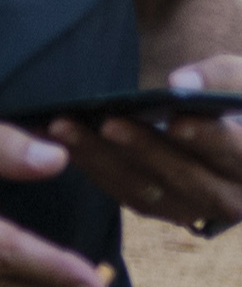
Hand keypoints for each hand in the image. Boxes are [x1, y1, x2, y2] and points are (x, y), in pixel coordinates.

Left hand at [44, 60, 241, 243]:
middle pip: (186, 177)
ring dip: (103, 159)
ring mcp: (194, 209)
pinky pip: (123, 192)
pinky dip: (92, 166)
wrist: (233, 131)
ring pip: (147, 191)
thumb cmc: (238, 99)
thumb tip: (180, 83)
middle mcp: (232, 198)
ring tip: (67, 128)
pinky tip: (62, 141)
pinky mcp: (161, 208)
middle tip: (109, 123)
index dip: (209, 138)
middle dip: (144, 149)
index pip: (239, 153)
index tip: (178, 121)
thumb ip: (222, 78)